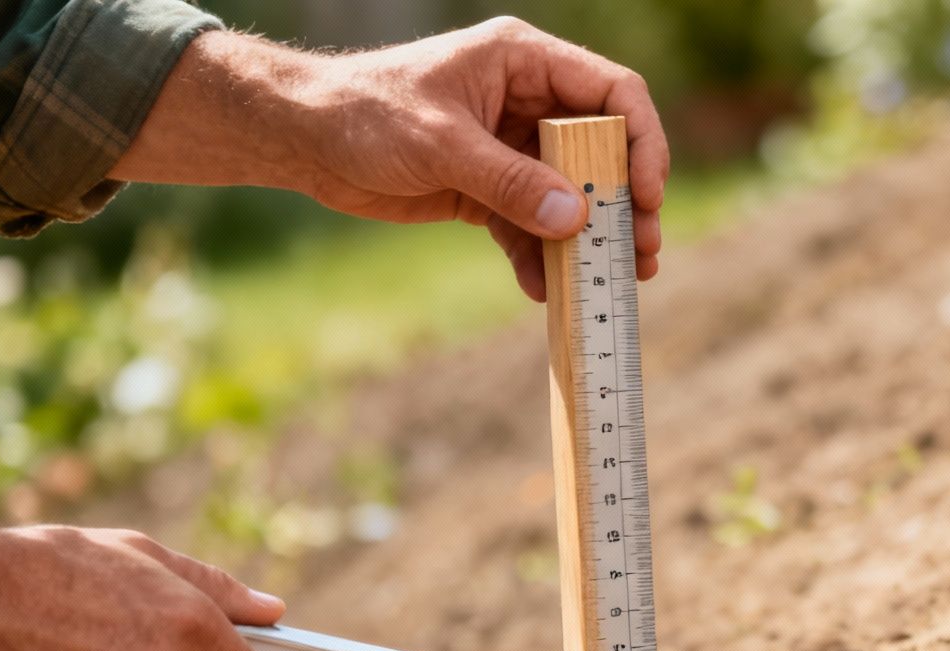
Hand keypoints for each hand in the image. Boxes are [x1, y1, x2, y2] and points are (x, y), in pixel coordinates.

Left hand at [114, 19, 670, 300]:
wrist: (302, 140)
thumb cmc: (363, 113)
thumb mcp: (441, 144)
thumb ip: (510, 182)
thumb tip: (575, 219)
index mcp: (524, 63)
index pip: (612, 93)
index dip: (641, 142)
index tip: (647, 195)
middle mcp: (528, 102)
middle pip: (604, 151)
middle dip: (626, 203)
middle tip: (643, 250)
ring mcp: (512, 148)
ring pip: (574, 195)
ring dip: (593, 239)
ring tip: (615, 281)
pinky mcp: (490, 189)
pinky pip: (532, 226)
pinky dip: (541, 258)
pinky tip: (544, 290)